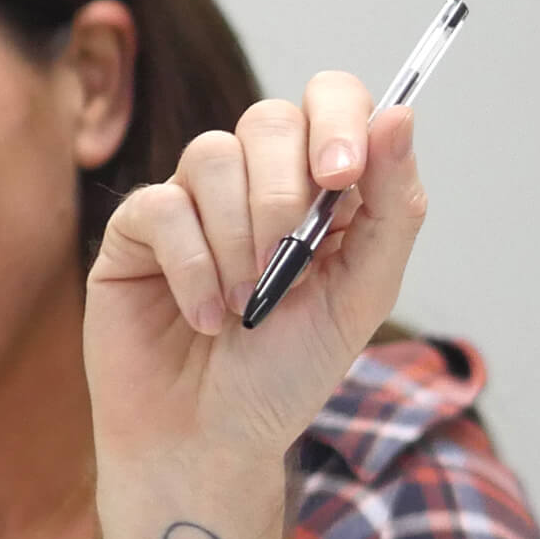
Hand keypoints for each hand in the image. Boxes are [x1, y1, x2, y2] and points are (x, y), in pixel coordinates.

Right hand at [84, 71, 427, 482]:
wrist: (210, 440)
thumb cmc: (288, 372)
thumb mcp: (362, 295)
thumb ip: (393, 209)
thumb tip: (401, 114)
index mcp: (320, 185)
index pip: (333, 98)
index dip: (339, 119)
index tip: (341, 175)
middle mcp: (256, 178)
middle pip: (270, 118)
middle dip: (286, 196)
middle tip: (286, 266)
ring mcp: (194, 197)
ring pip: (213, 154)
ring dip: (239, 241)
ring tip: (244, 306)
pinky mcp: (137, 226)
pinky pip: (164, 205)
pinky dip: (193, 268)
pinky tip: (203, 317)